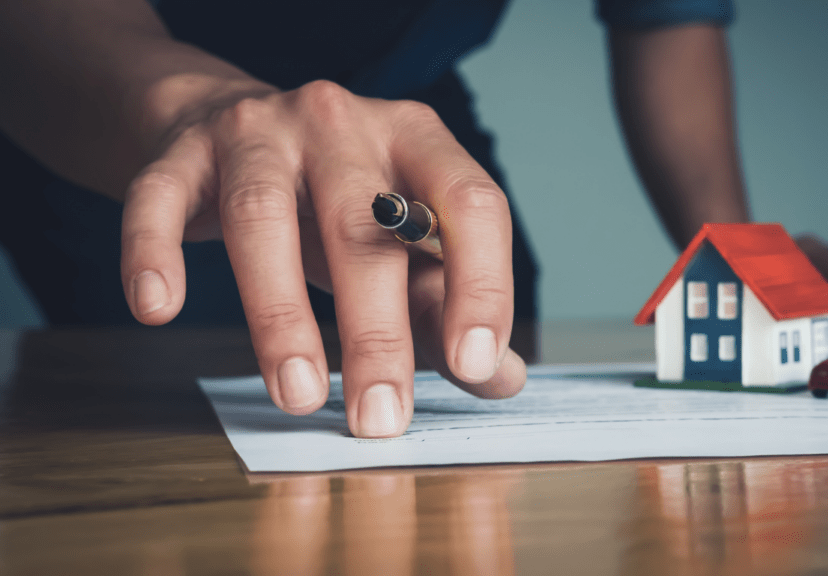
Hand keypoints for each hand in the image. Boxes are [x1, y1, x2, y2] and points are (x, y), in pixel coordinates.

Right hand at [119, 80, 526, 436]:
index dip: (481, 285)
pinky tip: (159, 309)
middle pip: (363, 227)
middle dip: (376, 332)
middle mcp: (342, 123)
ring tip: (297, 396)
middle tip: (381, 419)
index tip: (472, 366)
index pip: (470, 204)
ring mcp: (257, 130)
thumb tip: (500, 379)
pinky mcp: (182, 151)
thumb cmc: (335, 199)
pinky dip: (153, 253)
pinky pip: (157, 197)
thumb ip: (447, 304)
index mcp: (417, 139)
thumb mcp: (400, 240)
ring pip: (262, 217)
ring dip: (279, 315)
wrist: (233, 125)